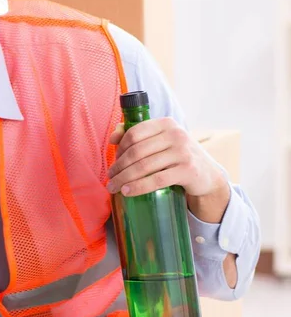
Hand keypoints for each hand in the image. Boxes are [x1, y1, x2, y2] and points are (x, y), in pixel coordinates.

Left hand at [107, 117, 226, 197]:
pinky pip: (157, 180)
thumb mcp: (161, 141)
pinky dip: (139, 187)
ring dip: (124, 178)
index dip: (119, 148)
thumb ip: (138, 135)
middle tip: (110, 178)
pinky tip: (127, 192)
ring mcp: (183, 152)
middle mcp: (176, 134)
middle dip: (119, 166)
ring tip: (114, 187)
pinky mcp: (187, 170)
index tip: (113, 161)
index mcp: (166, 124)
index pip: (134, 133)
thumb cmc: (177, 156)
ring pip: (144, 166)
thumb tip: (112, 138)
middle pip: (137, 151)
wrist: (207, 174)